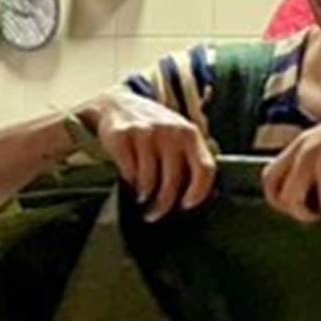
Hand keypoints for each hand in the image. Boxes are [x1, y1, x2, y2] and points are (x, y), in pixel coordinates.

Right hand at [79, 89, 215, 220]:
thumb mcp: (177, 135)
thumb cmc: (153, 130)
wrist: (116, 104)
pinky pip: (129, 173)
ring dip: (144, 197)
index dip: (198, 192)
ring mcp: (145, 133)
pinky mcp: (122, 137)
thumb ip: (190, 158)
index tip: (186, 206)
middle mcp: (170, 132)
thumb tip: (196, 197)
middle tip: (154, 215)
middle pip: (173, 182)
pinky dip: (129, 183)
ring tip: (141, 200)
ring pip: (149, 181)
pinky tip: (129, 182)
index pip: (205, 169)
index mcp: (190, 134)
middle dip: (163, 205)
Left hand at [260, 90, 320, 235]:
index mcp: (300, 145)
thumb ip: (313, 155)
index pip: (269, 178)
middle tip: (316, 217)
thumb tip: (308, 185)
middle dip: (299, 214)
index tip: (294, 205)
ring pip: (319, 211)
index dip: (277, 198)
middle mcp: (307, 157)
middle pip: (285, 199)